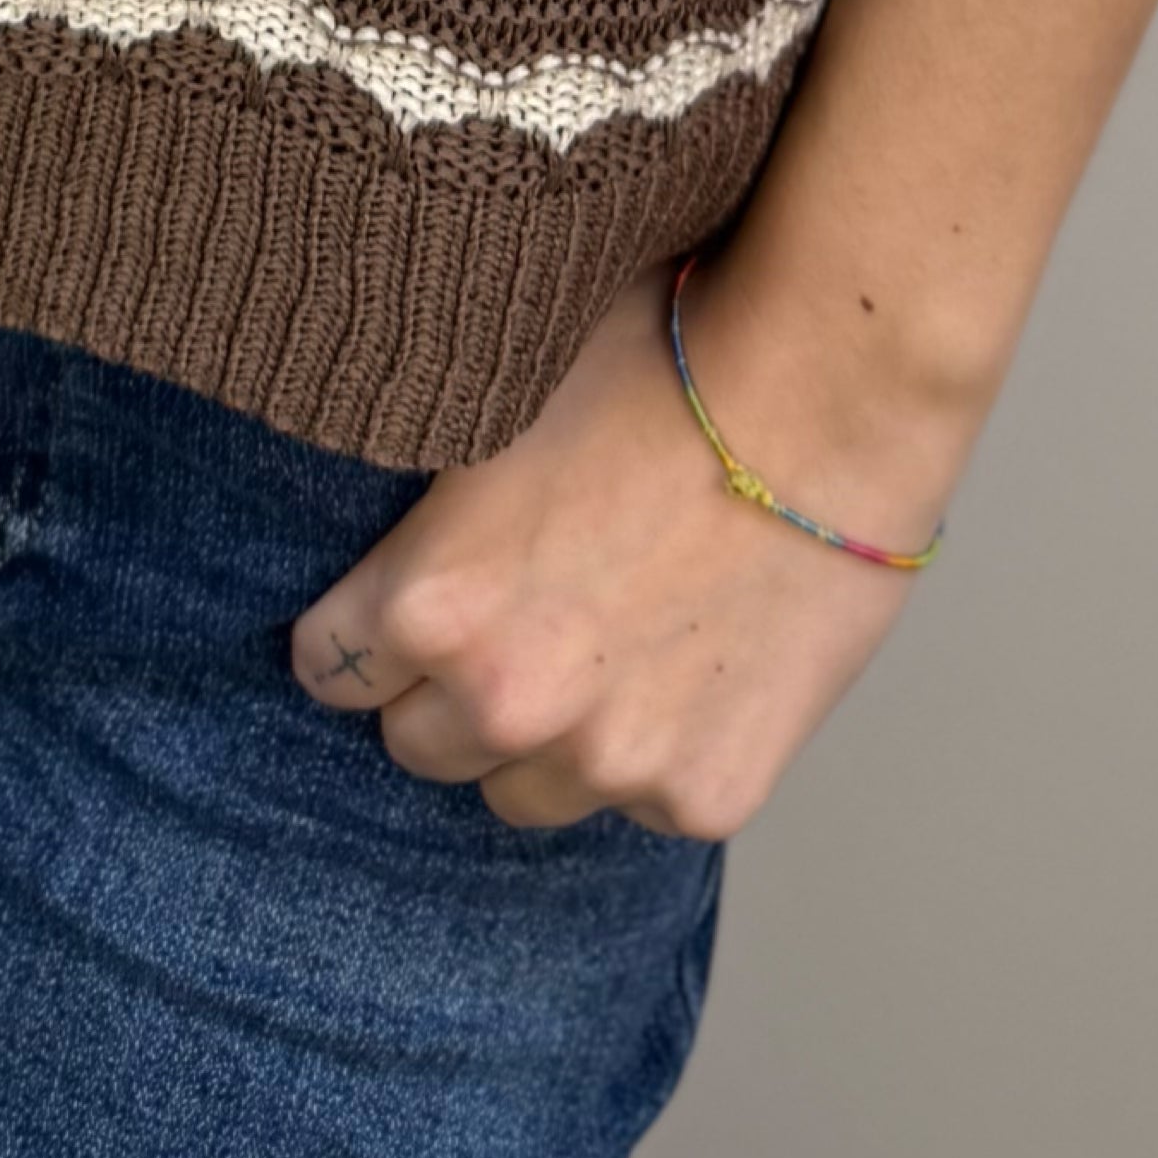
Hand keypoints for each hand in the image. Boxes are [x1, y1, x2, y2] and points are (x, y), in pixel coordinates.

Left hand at [289, 245, 959, 839]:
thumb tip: (363, 477)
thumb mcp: (499, 391)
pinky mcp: (703, 796)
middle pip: (417, 745)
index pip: (328, 666)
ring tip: (607, 640)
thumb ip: (424, 490)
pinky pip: (641, 802)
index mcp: (432, 600)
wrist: (829, 392)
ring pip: (523, 793)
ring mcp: (609, 762)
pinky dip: (656, 751)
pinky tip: (695, 658)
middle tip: (516, 618)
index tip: (395, 612)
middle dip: (449, 691)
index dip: (360, 631)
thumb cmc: (663, 355)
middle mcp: (506, 701)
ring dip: (545, 741)